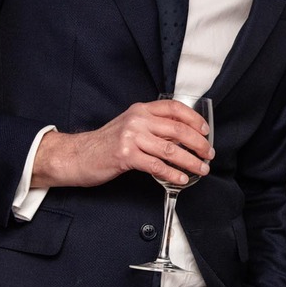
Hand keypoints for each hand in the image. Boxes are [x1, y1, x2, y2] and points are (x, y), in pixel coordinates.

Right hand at [32, 99, 212, 188]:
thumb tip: (185, 137)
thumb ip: (154, 127)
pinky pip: (157, 165)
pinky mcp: (126, 155)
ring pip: (170, 149)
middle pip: (177, 129)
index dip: (194, 119)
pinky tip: (181, 178)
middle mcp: (137, 119)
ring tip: (201, 169)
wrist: (77, 155)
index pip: (174, 108)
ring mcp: (131, 137)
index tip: (206, 131)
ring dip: (190, 161)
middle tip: (208, 154)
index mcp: (140, 109)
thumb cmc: (106, 143)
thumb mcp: (131, 127)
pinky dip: (173, 173)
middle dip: (198, 143)